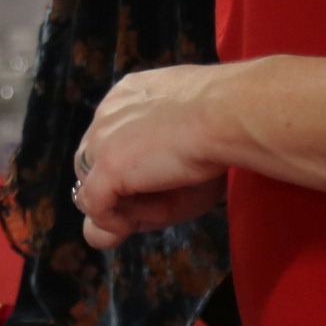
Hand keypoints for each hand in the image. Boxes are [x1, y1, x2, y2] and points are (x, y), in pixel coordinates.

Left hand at [71, 63, 232, 248]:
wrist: (231, 115)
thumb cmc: (222, 133)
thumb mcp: (180, 157)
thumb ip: (141, 189)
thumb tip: (103, 228)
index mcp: (128, 97)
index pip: (110, 141)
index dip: (132, 171)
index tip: (168, 176)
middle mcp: (108, 112)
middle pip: (95, 166)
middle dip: (124, 190)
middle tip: (173, 189)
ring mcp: (102, 137)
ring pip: (93, 186)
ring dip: (127, 205)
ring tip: (171, 195)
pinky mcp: (106, 162)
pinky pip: (94, 206)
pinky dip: (116, 223)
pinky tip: (149, 217)